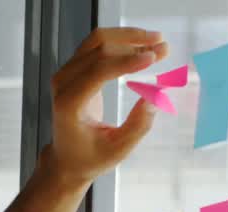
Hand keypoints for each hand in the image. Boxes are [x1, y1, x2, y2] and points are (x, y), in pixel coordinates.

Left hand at [45, 27, 169, 189]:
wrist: (67, 158)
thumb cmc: (92, 157)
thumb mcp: (118, 149)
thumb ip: (137, 126)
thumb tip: (155, 96)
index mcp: (69, 105)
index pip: (98, 71)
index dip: (127, 61)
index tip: (154, 57)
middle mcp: (63, 84)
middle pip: (99, 49)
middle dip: (134, 45)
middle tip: (164, 49)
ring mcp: (66, 73)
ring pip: (98, 40)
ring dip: (129, 36)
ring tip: (158, 40)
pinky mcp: (74, 69)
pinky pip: (97, 45)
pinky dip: (121, 40)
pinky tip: (142, 44)